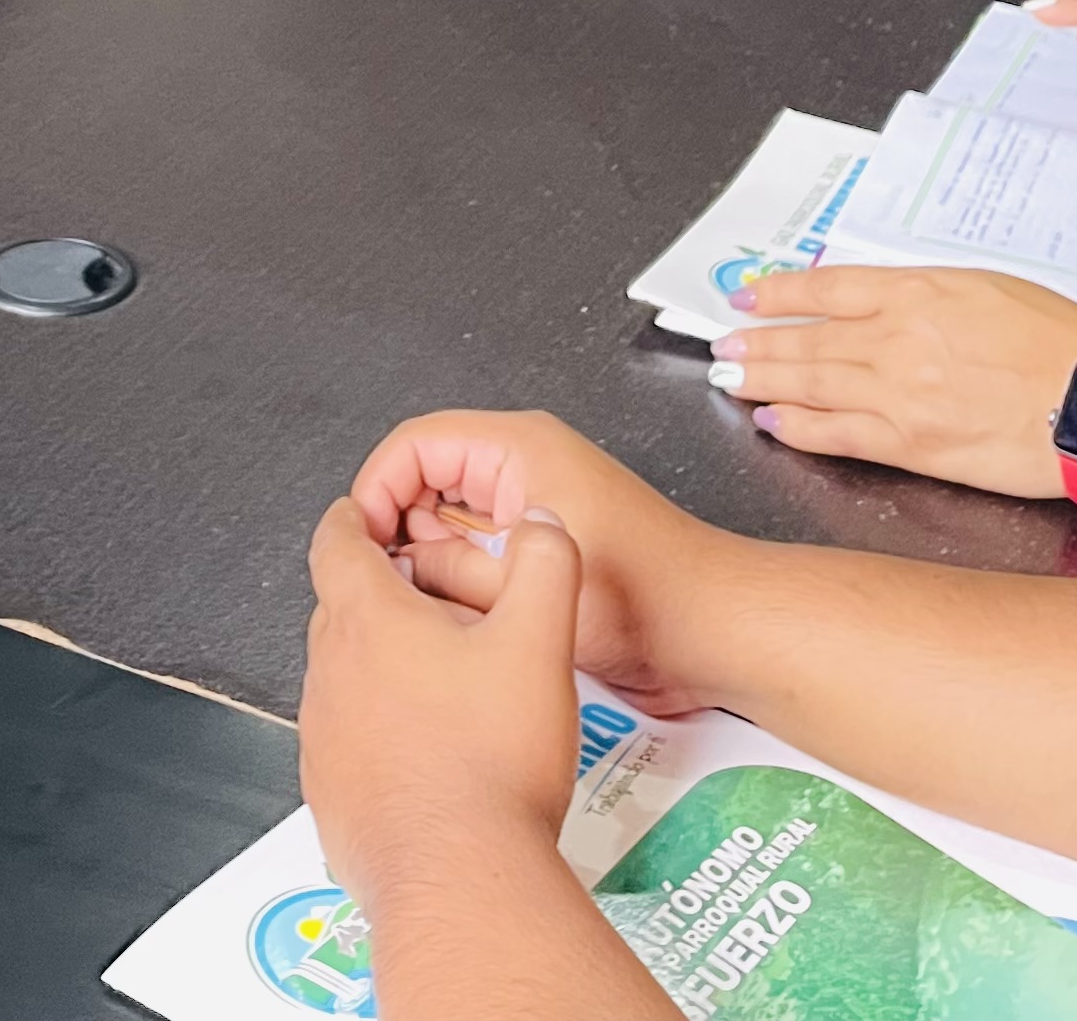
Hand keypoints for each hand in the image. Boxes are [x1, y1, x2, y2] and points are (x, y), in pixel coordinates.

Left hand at [299, 494, 591, 918]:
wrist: (459, 877)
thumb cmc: (493, 760)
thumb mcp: (540, 642)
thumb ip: (546, 567)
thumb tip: (543, 525)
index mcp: (368, 620)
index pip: (336, 543)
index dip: (352, 520)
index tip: (364, 515)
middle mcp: (330, 673)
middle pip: (340, 610)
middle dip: (379, 598)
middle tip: (434, 606)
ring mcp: (322, 740)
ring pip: (343, 679)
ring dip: (380, 671)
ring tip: (442, 689)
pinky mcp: (330, 796)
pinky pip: (347, 745)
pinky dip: (378, 736)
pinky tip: (428, 758)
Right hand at [347, 409, 731, 717]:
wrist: (714, 630)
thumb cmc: (648, 596)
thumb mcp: (527, 583)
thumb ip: (446, 569)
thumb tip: (391, 566)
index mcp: (520, 447)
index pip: (415, 445)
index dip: (378, 490)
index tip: (363, 544)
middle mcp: (525, 466)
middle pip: (428, 481)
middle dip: (406, 532)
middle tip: (398, 587)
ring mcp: (535, 505)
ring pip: (451, 523)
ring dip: (437, 563)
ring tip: (437, 608)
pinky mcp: (545, 544)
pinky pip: (481, 551)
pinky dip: (465, 580)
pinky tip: (468, 618)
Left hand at [717, 265, 1076, 498]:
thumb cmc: (1061, 339)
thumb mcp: (987, 288)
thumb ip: (925, 295)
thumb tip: (878, 301)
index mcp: (918, 290)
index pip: (828, 288)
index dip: (781, 293)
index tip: (750, 296)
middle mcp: (897, 337)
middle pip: (809, 339)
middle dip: (759, 342)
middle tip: (722, 344)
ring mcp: (900, 393)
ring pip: (811, 385)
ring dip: (764, 381)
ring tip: (731, 378)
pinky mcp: (913, 444)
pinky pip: (839, 436)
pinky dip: (800, 429)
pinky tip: (773, 424)